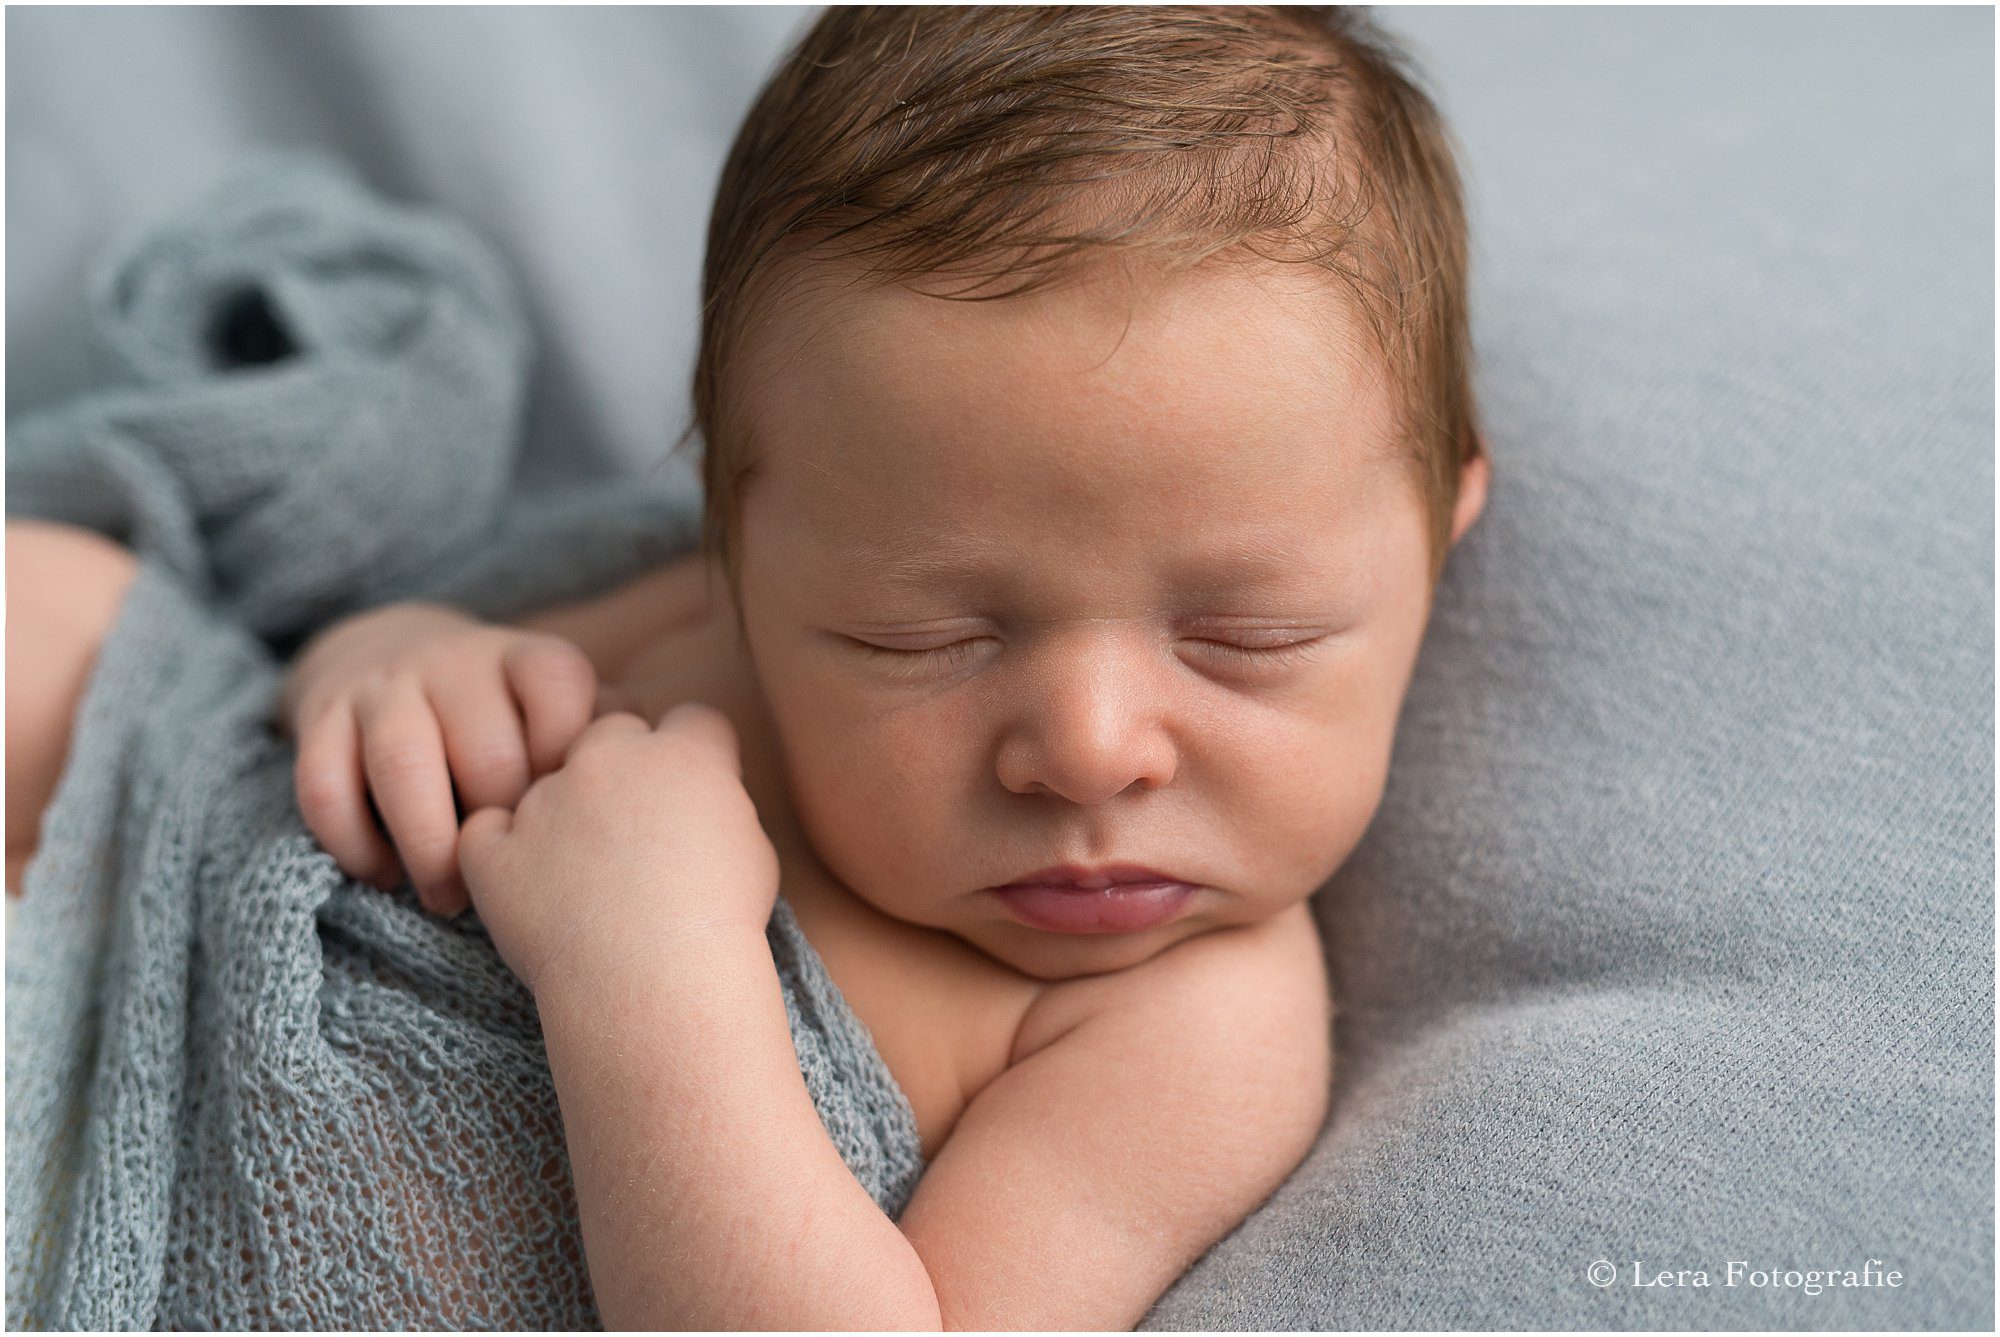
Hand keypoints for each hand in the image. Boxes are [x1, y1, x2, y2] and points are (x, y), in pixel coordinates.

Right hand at [282, 601, 631, 913]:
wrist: (387, 655)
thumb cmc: (508, 717)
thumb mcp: (561, 709)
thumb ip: (612, 735)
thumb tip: (686, 775)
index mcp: (524, 658)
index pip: (559, 683)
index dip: (570, 753)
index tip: (582, 816)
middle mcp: (453, 662)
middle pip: (484, 744)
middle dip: (502, 823)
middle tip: (519, 878)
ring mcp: (384, 689)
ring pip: (402, 763)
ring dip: (428, 844)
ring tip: (448, 898)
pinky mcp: (320, 722)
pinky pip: (325, 786)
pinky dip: (355, 843)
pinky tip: (384, 876)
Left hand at [456, 703, 780, 995]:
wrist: (656, 981)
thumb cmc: (720, 925)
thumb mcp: (753, 850)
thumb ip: (720, 804)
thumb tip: (700, 803)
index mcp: (684, 754)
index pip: (693, 720)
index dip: (695, 754)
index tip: (694, 794)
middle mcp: (610, 758)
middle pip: (612, 732)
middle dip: (622, 770)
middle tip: (634, 834)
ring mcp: (546, 801)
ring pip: (548, 784)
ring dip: (561, 817)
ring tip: (586, 885)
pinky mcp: (498, 850)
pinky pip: (484, 832)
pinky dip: (500, 854)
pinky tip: (530, 888)